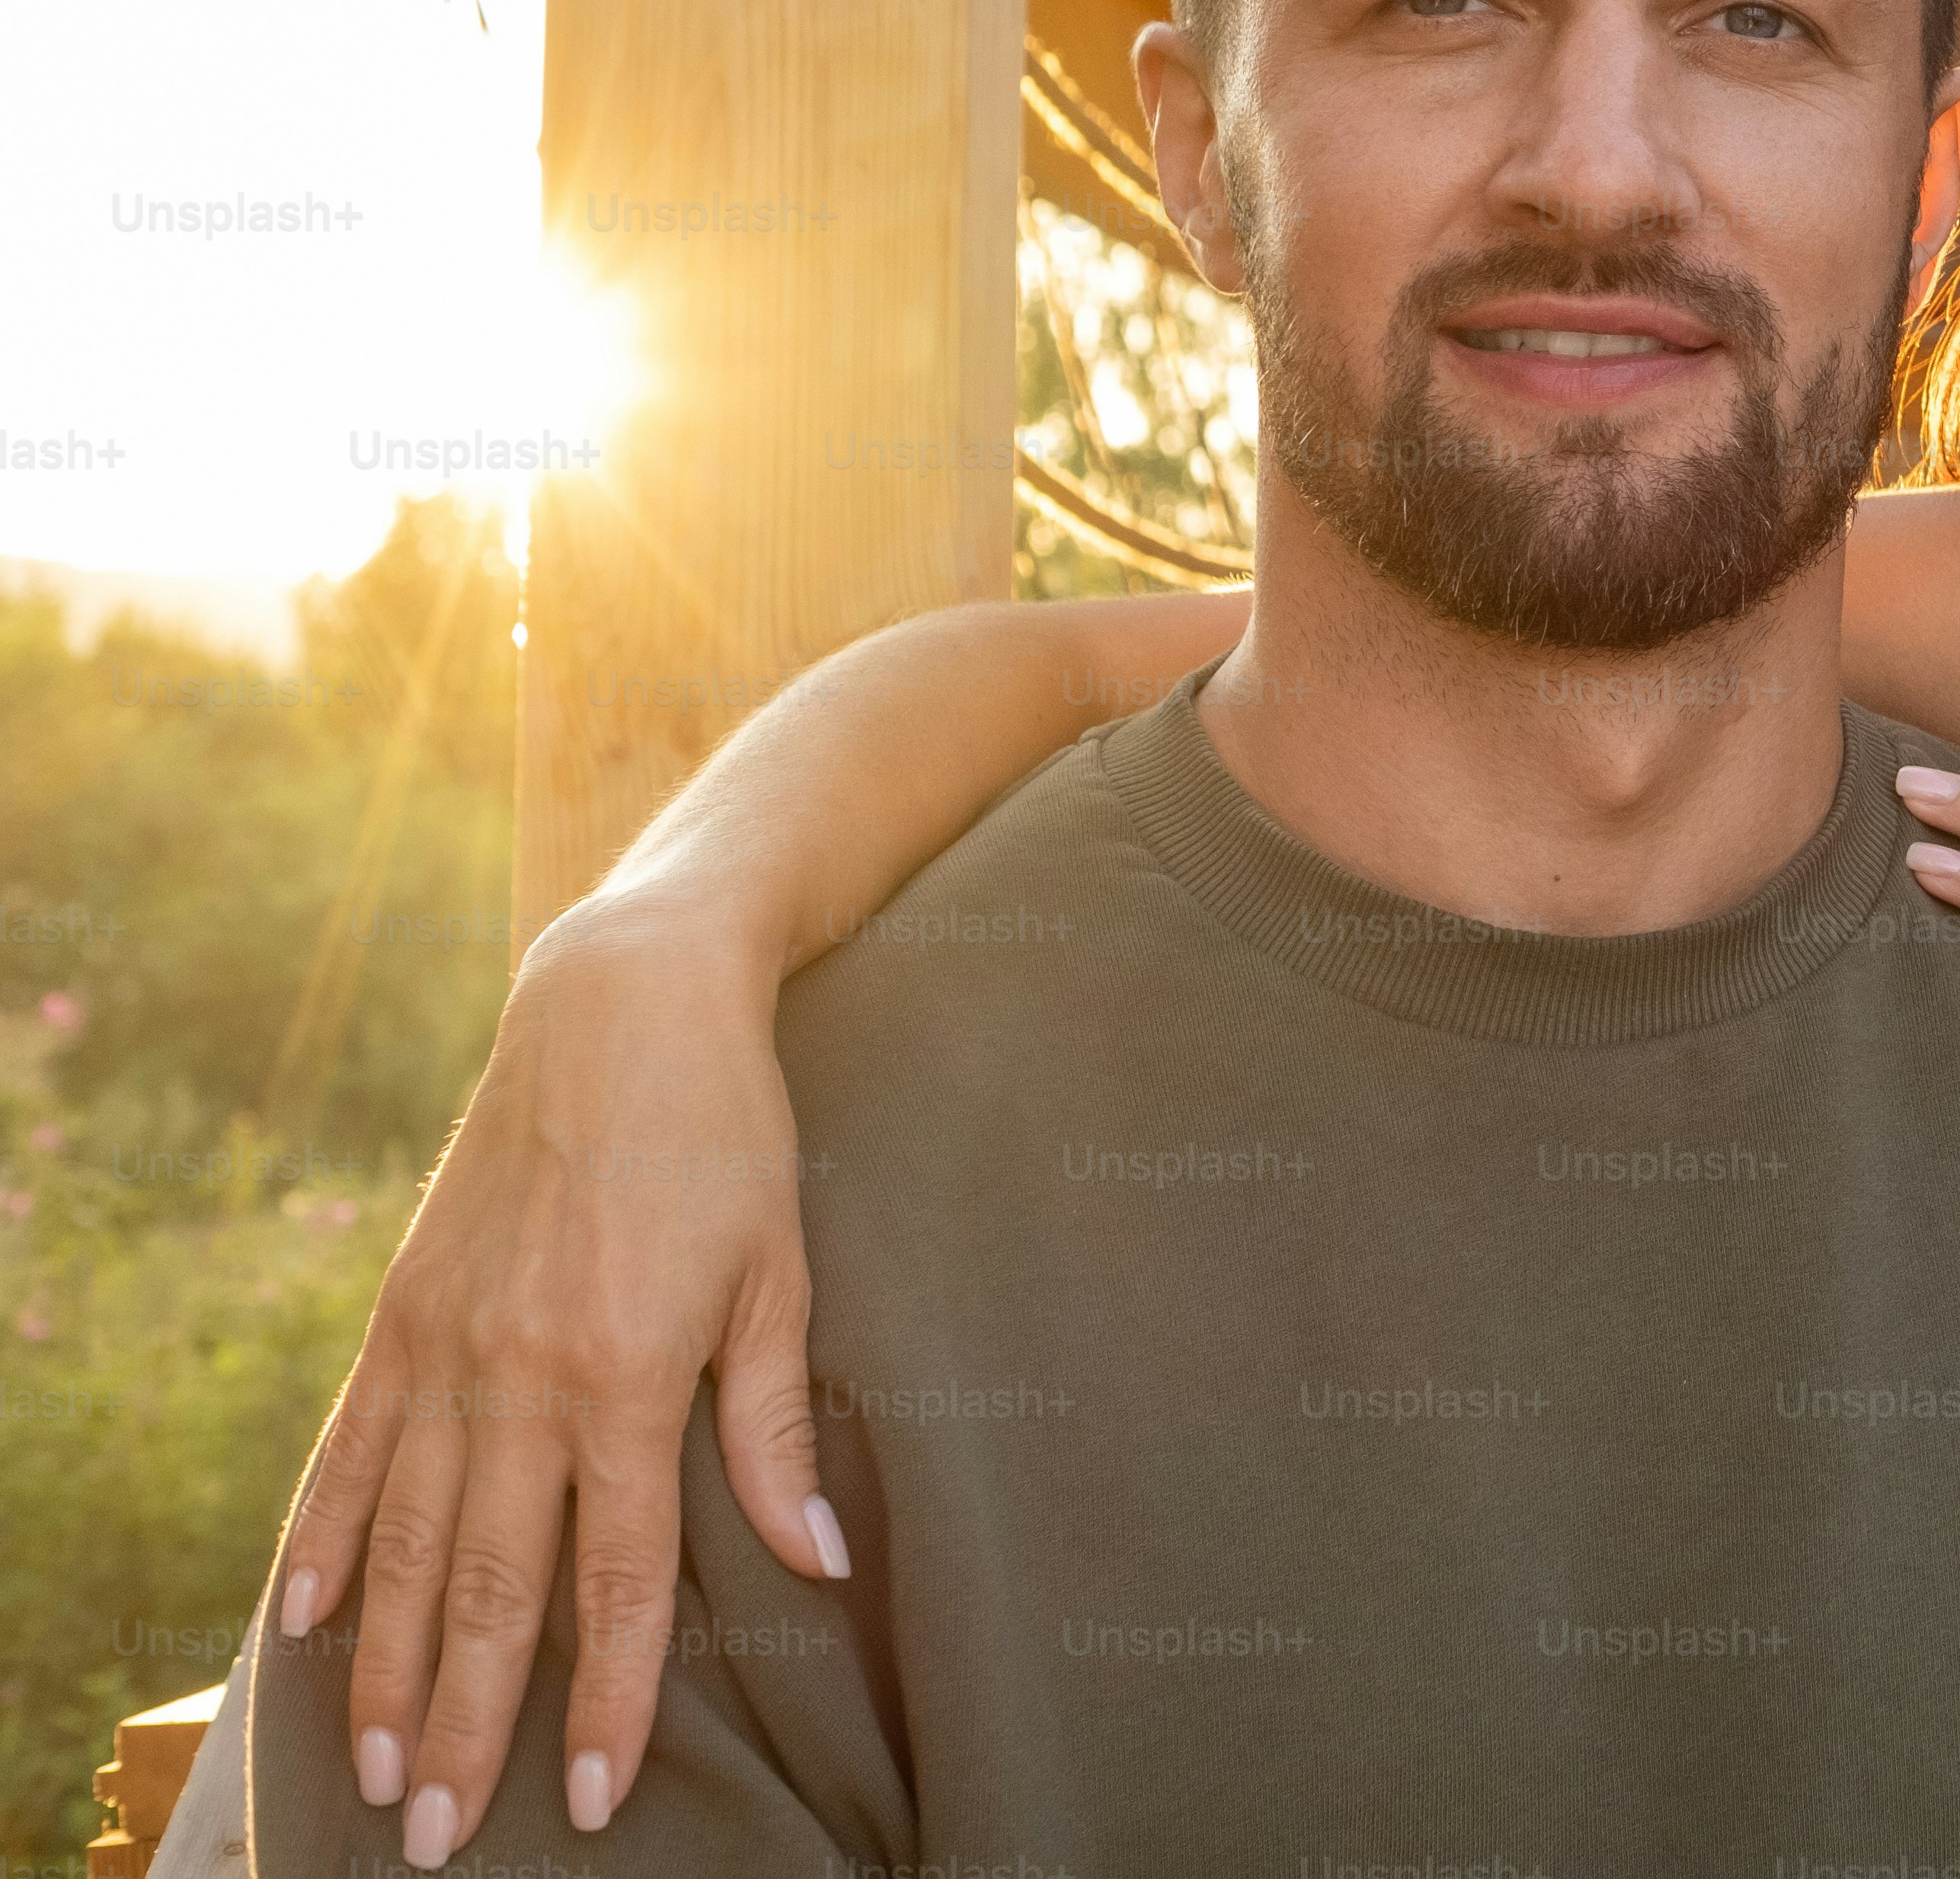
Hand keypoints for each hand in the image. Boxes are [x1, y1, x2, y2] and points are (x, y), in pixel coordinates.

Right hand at [274, 894, 839, 1862]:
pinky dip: (326, 1540)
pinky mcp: (404, 1310)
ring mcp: (448, 1344)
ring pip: (408, 1543)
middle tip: (442, 1836)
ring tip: (378, 1770)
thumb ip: (772, 1426)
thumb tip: (811, 1555)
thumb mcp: (779, 1273)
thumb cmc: (728, 1138)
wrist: (623, 1007)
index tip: (588, 1796)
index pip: (610, 1581)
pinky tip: (305, 1624)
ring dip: (388, 1668)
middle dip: (466, 1724)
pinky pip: (353, 1448)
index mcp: (625, 1376)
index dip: (600, 1700)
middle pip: (490, 1589)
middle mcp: (520, 1375)